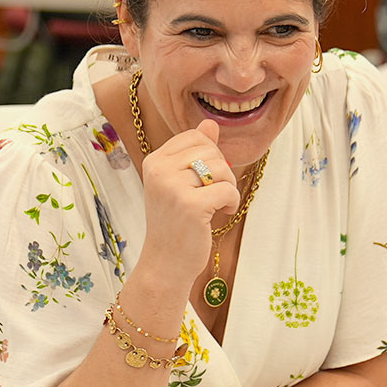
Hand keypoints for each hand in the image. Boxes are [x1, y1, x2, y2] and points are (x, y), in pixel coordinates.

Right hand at [136, 119, 240, 289]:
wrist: (165, 263)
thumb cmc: (175, 223)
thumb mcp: (180, 184)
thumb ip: (194, 153)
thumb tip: (211, 123)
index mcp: (154, 161)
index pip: (195, 136)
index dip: (210, 155)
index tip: (205, 179)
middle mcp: (159, 170)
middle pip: (210, 150)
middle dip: (221, 171)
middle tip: (214, 193)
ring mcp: (172, 187)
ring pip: (221, 168)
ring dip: (228, 187)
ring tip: (217, 204)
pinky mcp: (190, 205)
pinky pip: (227, 189)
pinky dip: (232, 202)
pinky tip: (222, 213)